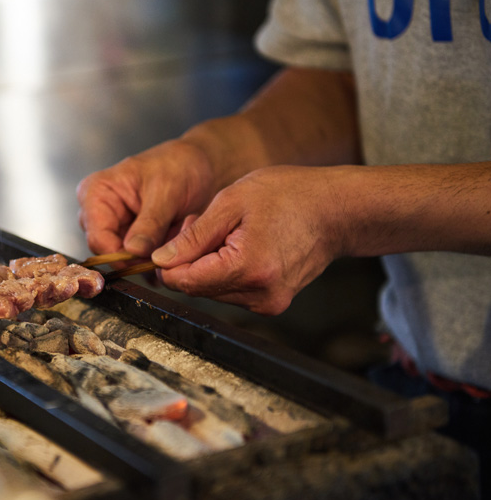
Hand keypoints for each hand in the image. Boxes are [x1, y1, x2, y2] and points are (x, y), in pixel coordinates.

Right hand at [77, 138, 219, 257]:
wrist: (200, 167)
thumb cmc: (179, 166)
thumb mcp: (167, 192)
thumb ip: (150, 223)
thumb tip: (133, 251)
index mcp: (96, 193)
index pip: (98, 238)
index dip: (121, 256)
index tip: (149, 261)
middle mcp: (98, 212)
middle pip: (107, 252)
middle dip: (137, 258)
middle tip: (166, 253)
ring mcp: (113, 227)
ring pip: (123, 259)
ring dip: (149, 259)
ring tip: (173, 244)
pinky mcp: (129, 239)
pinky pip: (136, 261)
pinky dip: (154, 260)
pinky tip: (172, 250)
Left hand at [152, 165, 344, 314]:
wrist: (337, 210)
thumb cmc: (290, 196)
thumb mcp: (232, 202)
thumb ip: (193, 237)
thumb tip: (161, 260)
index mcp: (248, 269)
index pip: (185, 281)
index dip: (168, 262)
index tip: (172, 239)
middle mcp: (259, 295)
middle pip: (197, 288)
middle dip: (189, 260)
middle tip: (200, 225)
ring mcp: (268, 303)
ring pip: (212, 291)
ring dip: (207, 265)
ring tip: (225, 232)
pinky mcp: (272, 303)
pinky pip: (232, 291)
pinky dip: (225, 271)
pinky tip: (238, 245)